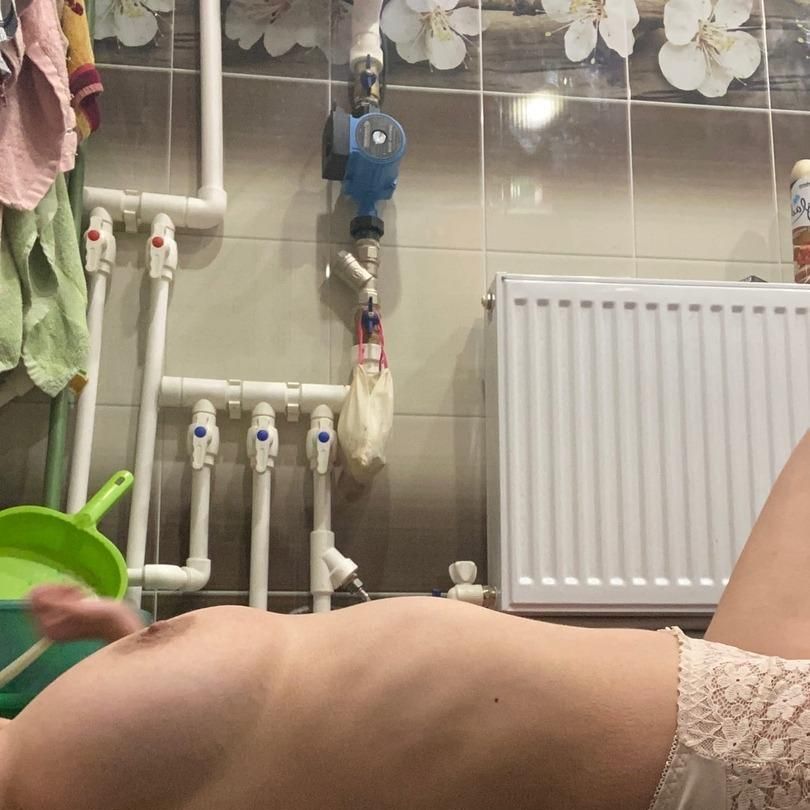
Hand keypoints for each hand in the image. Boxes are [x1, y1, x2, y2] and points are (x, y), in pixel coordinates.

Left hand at [28, 585, 143, 642]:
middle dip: (60, 590)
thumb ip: (51, 603)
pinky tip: (85, 594)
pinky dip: (74, 591)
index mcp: (47, 628)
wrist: (121, 622)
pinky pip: (63, 595)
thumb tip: (31, 594)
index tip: (66, 590)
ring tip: (84, 594)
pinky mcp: (70, 613)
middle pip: (44, 596)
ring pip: (54, 593)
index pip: (33, 600)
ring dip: (69, 590)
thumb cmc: (101, 618)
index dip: (50, 590)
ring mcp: (60, 619)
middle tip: (78, 593)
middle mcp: (50, 625)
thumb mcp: (75, 609)